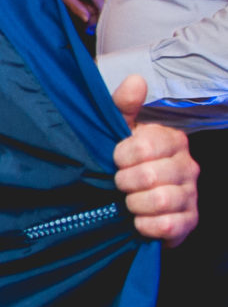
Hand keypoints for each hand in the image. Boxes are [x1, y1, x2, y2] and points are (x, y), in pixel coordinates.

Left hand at [110, 76, 199, 247]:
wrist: (129, 202)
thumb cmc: (125, 162)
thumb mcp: (118, 131)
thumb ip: (122, 107)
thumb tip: (136, 80)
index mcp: (172, 141)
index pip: (147, 144)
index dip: (123, 155)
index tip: (115, 159)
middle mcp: (188, 166)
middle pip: (151, 175)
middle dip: (125, 182)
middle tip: (118, 183)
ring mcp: (191, 195)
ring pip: (160, 200)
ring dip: (134, 204)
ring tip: (127, 202)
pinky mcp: (188, 221)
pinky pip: (169, 226)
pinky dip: (146, 225)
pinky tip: (138, 220)